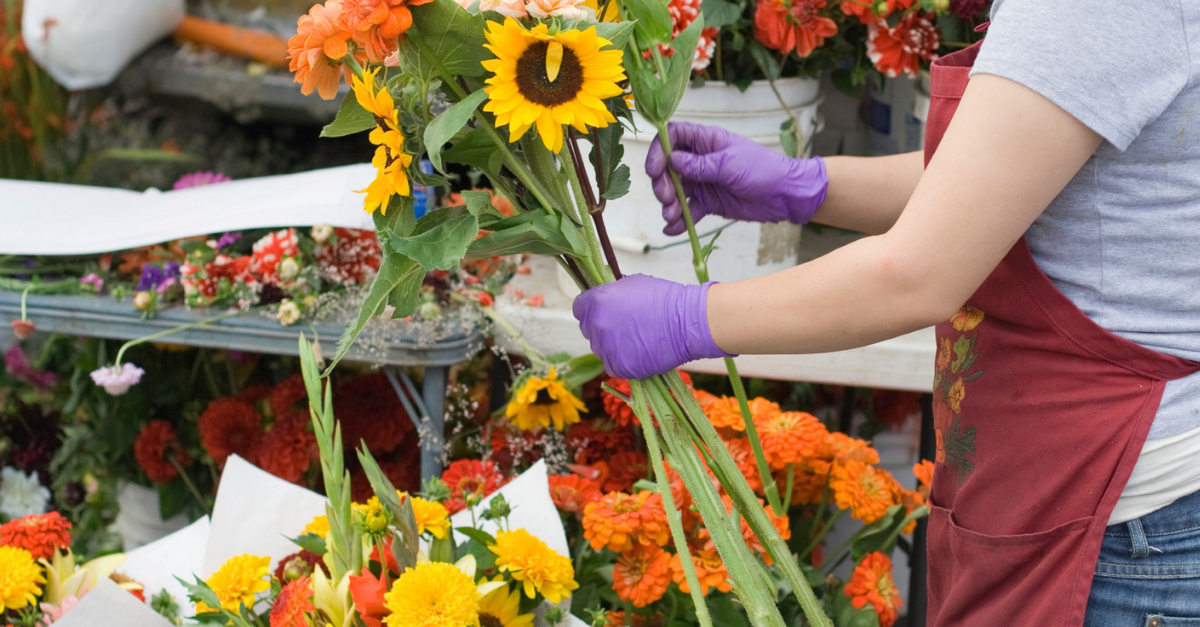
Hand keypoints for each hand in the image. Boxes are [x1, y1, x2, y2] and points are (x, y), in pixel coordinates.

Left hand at [572, 274, 734, 378]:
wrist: (686, 322)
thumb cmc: (664, 298)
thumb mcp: (633, 283)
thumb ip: (613, 291)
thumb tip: (606, 296)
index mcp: (599, 301)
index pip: (579, 308)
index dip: (590, 308)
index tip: (601, 310)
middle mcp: (598, 325)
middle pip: (589, 329)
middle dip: (601, 326)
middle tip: (622, 326)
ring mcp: (608, 348)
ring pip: (600, 348)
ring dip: (611, 345)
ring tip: (634, 340)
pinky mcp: (620, 367)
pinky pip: (612, 365)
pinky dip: (621, 361)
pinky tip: (637, 352)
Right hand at [646, 121, 828, 234]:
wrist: (785, 195)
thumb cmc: (763, 169)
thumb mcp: (730, 164)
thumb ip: (700, 164)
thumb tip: (673, 159)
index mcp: (706, 141)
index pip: (673, 137)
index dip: (659, 150)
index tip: (655, 169)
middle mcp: (700, 160)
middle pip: (668, 167)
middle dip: (662, 183)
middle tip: (667, 198)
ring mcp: (703, 182)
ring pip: (675, 191)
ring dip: (669, 204)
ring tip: (672, 216)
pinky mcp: (708, 203)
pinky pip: (688, 211)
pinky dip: (679, 221)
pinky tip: (672, 230)